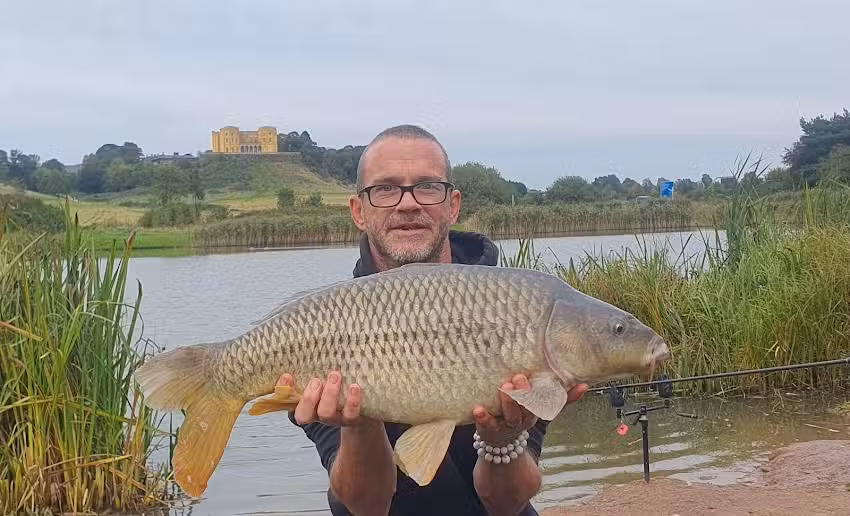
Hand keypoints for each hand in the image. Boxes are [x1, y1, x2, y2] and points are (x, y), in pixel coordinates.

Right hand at [281, 371, 369, 426]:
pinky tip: (354, 387)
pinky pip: (351, 414)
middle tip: (316, 380)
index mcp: (305, 405)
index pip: (287, 401)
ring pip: (326, 413)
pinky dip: (352, 401)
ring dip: (329, 395)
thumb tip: (302, 351)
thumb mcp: (321, 383)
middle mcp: (317, 415)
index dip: (284, 391)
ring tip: (335, 376)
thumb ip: (311, 372)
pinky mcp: (352, 419)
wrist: (361, 412)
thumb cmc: (336, 391)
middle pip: (305, 415)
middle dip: (309, 397)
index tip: (287, 375)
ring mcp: (334, 419)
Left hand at [472, 374, 587, 444]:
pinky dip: (483, 417)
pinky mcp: (488, 429)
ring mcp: (505, 425)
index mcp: (534, 413)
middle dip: (523, 394)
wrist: (501, 445)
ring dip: (507, 403)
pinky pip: (486, 424)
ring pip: (509, 416)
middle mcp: (521, 420)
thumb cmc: (521, 416)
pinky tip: (478, 409)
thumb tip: (585, 385)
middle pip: (525, 408)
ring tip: (504, 387)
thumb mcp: (541, 409)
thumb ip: (562, 399)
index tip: (537, 379)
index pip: (540, 403)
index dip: (540, 393)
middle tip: (518, 378)